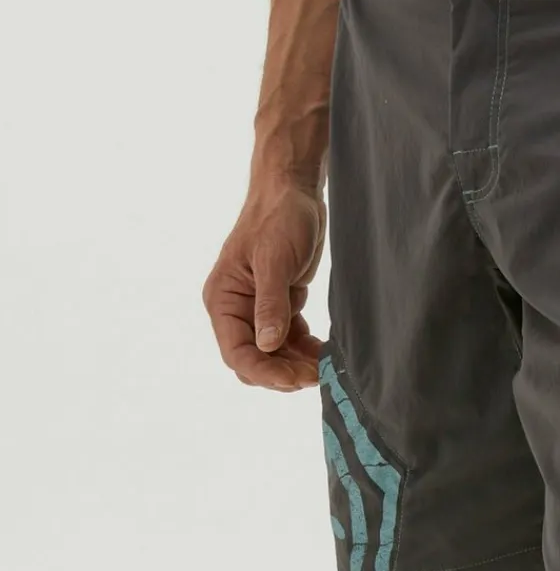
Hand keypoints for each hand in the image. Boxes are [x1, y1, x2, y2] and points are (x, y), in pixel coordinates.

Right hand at [202, 179, 326, 389]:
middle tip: (316, 376)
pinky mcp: (281, 306)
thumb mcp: (274, 260)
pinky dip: (306, 352)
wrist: (294, 190)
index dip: (264, 371)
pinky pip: (290, 342)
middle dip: (282, 373)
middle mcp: (236, 310)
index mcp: (223, 300)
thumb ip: (270, 303)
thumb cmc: (278, 217)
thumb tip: (266, 345)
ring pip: (274, 356)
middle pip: (254, 361)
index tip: (294, 380)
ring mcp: (258, 310)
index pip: (237, 353)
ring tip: (325, 369)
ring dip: (297, 366)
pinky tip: (324, 355)